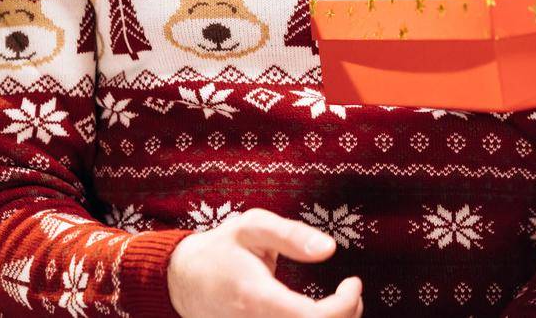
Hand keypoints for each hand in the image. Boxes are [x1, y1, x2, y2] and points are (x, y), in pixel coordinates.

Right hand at [168, 209, 361, 317]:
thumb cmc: (221, 249)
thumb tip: (330, 248)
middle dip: (346, 316)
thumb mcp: (252, 227)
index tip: (353, 282)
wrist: (182, 280)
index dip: (344, 306)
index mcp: (256, 296)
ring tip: (342, 302)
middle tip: (352, 292)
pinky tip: (321, 314)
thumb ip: (291, 235)